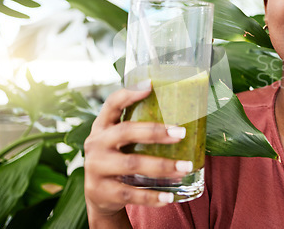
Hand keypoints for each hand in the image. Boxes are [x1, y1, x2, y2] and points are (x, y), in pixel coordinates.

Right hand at [83, 86, 190, 222]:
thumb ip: (140, 129)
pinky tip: (169, 196)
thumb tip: (187, 118)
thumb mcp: (121, 142)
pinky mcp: (101, 191)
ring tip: (185, 167)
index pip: (111, 104)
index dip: (129, 93)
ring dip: (162, 166)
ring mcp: (96, 168)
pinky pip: (130, 193)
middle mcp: (95, 144)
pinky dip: (151, 197)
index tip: (150, 86)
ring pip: (132, 164)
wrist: (99, 196)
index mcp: (102, 126)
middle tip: (181, 133)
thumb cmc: (120, 159)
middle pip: (125, 132)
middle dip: (155, 132)